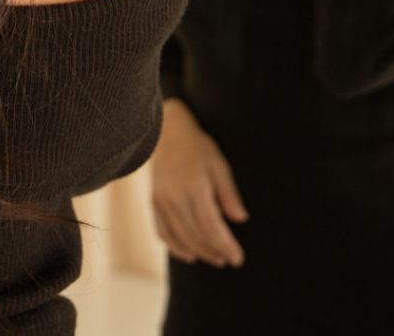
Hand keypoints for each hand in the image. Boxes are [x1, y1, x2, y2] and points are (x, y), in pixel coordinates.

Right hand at [151, 100, 248, 267]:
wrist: (166, 132)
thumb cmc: (197, 147)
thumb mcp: (218, 164)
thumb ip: (228, 193)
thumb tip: (240, 219)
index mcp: (193, 187)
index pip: (210, 226)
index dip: (225, 245)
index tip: (238, 258)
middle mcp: (174, 197)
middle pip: (195, 235)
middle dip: (214, 251)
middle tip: (229, 260)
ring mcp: (161, 201)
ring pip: (180, 237)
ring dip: (198, 252)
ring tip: (215, 259)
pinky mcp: (153, 203)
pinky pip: (163, 232)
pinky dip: (175, 247)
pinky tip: (189, 254)